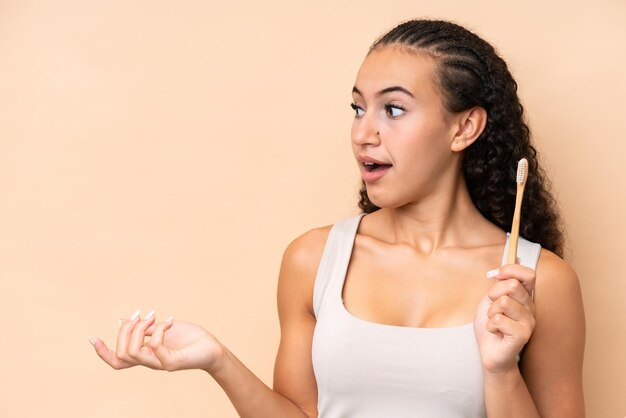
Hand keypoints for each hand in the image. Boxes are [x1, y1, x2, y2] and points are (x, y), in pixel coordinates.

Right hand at [89, 310, 224, 373]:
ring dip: (139, 330)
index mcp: (145, 353)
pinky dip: (159, 330)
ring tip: (153, 316)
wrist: (213, 348)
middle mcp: (150, 361)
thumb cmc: (190, 339)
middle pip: (121, 354)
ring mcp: (160, 363)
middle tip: (140, 313)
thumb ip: (144, 328)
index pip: (118, 359)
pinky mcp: (172, 363)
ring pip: (133, 353)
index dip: (102, 352)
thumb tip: (122, 319)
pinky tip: (170, 321)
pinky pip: (155, 347)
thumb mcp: (163, 329)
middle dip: (124, 330)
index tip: (91, 338)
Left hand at [474, 263, 535, 373]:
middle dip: (493, 293)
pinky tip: (495, 332)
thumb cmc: (491, 325)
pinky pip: (498, 319)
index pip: (528, 274)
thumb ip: (501, 282)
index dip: (510, 269)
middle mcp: (531, 308)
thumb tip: (511, 258)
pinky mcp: (523, 335)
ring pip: (503, 302)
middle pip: (513, 285)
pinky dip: (490, 325)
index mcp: (525, 297)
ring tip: (494, 322)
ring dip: (490, 312)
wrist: (489, 352)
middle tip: (491, 306)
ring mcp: (529, 322)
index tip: (495, 275)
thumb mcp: (491, 298)